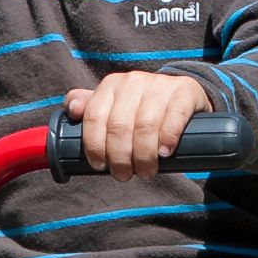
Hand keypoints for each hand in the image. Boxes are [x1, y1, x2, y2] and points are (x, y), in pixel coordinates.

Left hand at [65, 72, 211, 178]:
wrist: (183, 95)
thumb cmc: (141, 108)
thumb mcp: (113, 107)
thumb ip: (90, 110)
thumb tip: (72, 110)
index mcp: (111, 85)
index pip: (94, 117)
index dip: (94, 146)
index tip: (100, 166)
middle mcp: (133, 81)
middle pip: (119, 126)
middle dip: (119, 158)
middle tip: (124, 175)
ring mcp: (160, 85)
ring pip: (145, 126)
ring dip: (143, 156)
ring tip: (145, 172)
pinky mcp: (184, 92)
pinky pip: (174, 118)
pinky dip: (167, 139)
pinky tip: (164, 153)